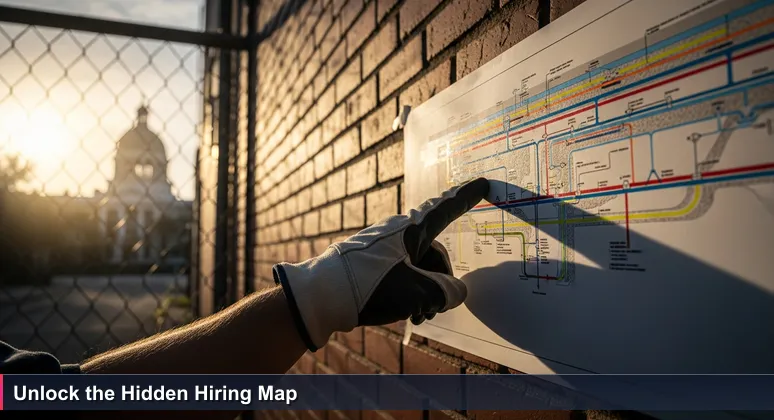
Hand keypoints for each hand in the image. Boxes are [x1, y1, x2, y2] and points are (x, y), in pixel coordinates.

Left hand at [273, 178, 489, 349]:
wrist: (321, 296)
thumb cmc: (370, 287)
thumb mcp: (417, 293)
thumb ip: (446, 292)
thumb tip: (455, 292)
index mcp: (411, 230)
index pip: (447, 208)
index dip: (467, 197)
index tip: (483, 183)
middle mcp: (399, 233)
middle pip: (436, 254)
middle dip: (441, 282)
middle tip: (435, 307)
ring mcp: (385, 248)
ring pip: (420, 267)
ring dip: (426, 293)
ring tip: (417, 316)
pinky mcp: (373, 263)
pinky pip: (403, 274)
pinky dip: (410, 292)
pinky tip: (407, 314)